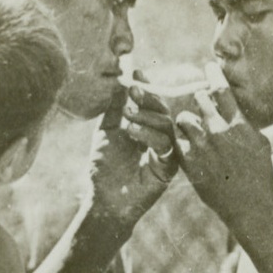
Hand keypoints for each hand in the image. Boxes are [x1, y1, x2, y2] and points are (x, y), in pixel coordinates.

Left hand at [87, 72, 175, 232]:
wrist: (105, 197)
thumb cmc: (104, 167)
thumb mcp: (107, 131)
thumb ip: (115, 108)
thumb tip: (119, 80)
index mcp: (147, 127)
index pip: (152, 103)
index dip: (147, 87)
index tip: (135, 74)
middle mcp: (159, 137)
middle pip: (164, 110)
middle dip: (149, 98)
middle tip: (134, 91)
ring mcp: (166, 152)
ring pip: (166, 124)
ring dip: (146, 116)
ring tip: (127, 117)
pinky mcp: (169, 167)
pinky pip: (166, 144)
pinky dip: (149, 134)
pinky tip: (132, 133)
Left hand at [174, 73, 272, 227]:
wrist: (249, 206)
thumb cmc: (260, 176)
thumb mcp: (261, 145)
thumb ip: (247, 125)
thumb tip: (240, 112)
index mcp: (239, 124)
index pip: (223, 90)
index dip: (214, 75)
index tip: (208, 67)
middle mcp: (220, 131)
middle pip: (200, 99)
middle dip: (198, 99)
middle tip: (198, 104)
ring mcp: (203, 147)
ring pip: (183, 119)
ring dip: (186, 121)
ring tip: (191, 128)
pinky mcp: (189, 162)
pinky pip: (177, 141)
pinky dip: (180, 141)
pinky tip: (185, 145)